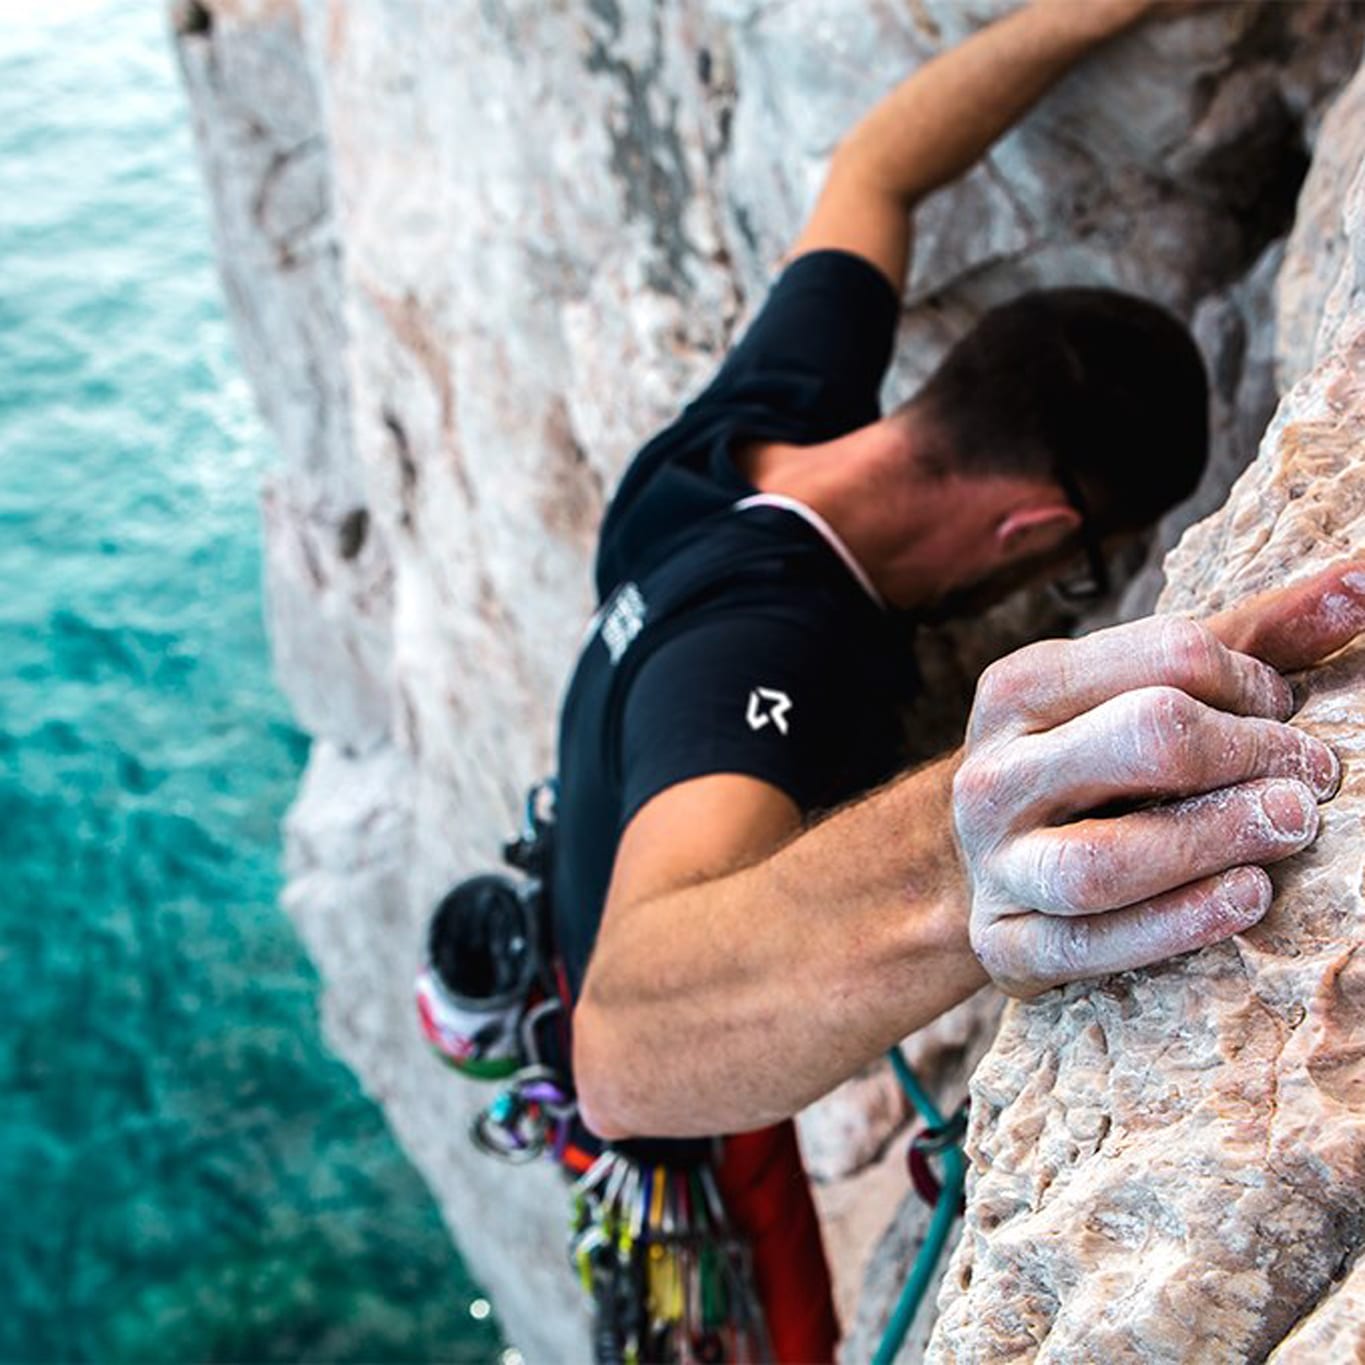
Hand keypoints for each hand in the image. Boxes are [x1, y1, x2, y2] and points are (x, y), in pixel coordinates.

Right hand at [954, 562, 1364, 997]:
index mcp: (1019, 689)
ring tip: (1291, 827)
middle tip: (1314, 775)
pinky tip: (1248, 897)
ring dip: (1216, 842)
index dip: (1250, 681)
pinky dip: (1177, 925)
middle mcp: (989, 772)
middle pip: (1140, 741)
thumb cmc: (1088, 761)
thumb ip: (1251, 638)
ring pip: (1102, 861)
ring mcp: (994, 864)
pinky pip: (1088, 945)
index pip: (1163, 657)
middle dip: (1249, 753)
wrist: (985, 858)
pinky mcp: (1003, 944)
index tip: (1280, 712)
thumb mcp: (1141, 689)